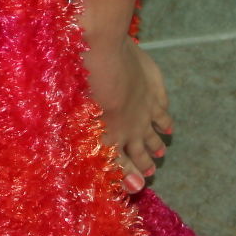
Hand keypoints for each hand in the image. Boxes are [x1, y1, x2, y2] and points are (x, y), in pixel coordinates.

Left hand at [80, 33, 173, 191]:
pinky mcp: (154, 91)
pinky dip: (166, 122)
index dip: (127, 175)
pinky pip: (163, 112)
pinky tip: (167, 127)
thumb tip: (68, 148)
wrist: (101, 50)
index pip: (120, 164)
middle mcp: (131, 127)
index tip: (134, 184)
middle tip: (149, 171)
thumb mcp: (74, 112)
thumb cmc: (79, 81)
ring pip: (154, 134)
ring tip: (159, 152)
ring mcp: (145, 110)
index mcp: (109, 135)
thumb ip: (80, 134)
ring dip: (156, 145)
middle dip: (144, 163)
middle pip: (140, 151)